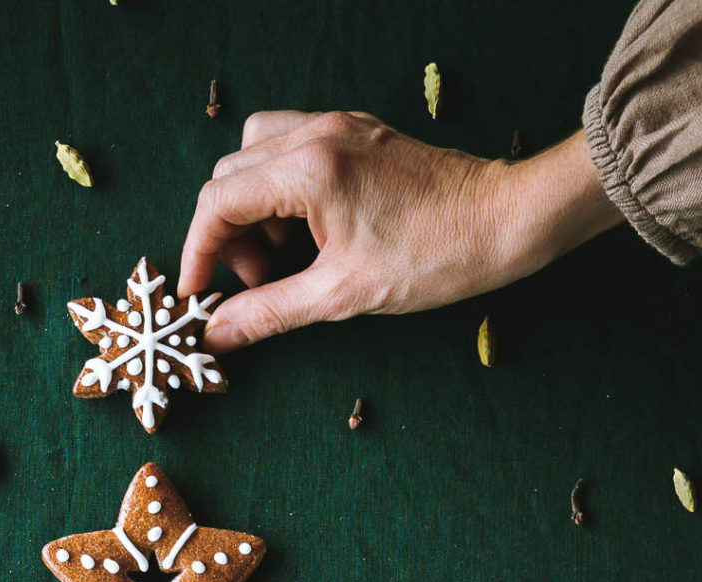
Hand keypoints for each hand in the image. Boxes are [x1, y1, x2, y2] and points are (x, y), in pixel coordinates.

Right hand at [178, 113, 618, 351]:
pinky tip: (309, 230)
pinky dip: (283, 190)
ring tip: (283, 255)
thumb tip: (218, 334)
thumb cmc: (435, 256)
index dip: (196, 253)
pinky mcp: (357, 133)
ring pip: (256, 153)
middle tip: (255, 281)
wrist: (505, 221)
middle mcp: (316, 132)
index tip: (198, 294)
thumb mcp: (342, 296)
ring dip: (253, 206)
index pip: (218, 201)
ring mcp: (338, 126)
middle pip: (230, 174)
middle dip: (227, 233)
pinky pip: (293, 148)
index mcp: (308, 167)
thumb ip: (270, 311)